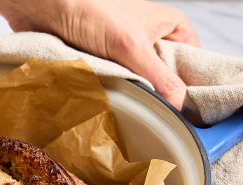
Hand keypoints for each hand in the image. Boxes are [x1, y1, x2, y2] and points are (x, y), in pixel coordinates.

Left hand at [0, 0, 198, 108]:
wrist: (46, 9)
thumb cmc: (90, 12)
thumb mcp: (132, 48)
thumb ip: (160, 78)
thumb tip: (180, 106)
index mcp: (173, 27)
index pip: (195, 66)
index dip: (193, 90)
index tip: (186, 115)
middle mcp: (156, 38)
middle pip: (170, 79)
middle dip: (162, 97)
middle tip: (157, 116)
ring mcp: (133, 51)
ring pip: (146, 85)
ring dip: (138, 98)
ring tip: (134, 109)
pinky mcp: (111, 62)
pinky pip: (124, 86)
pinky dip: (120, 95)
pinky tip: (117, 104)